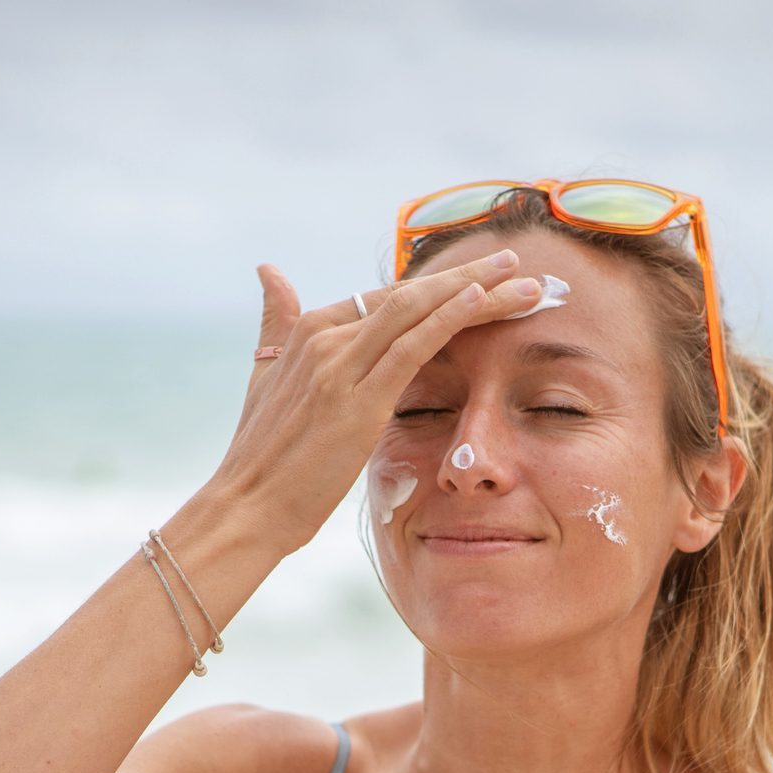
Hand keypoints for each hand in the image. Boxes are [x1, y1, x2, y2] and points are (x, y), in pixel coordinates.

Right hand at [212, 250, 549, 554]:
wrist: (246, 507)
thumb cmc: (261, 456)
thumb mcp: (264, 377)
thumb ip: (276, 323)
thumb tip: (269, 271)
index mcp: (311, 330)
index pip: (389, 296)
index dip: (440, 285)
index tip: (485, 279)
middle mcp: (326, 338)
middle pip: (411, 295)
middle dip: (471, 278)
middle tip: (517, 265)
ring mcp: (340, 367)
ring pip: (419, 312)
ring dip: (477, 293)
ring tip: (526, 284)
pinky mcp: (358, 402)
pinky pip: (412, 348)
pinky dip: (449, 319)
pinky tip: (482, 301)